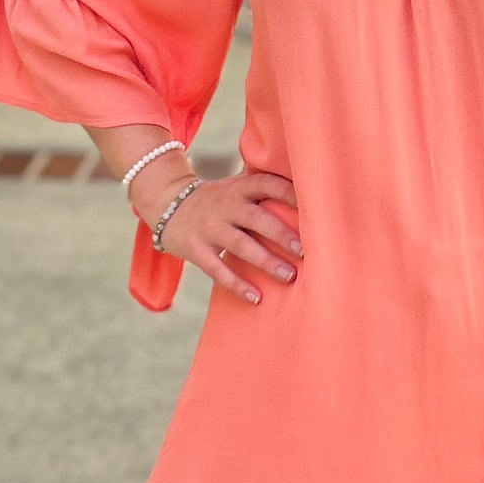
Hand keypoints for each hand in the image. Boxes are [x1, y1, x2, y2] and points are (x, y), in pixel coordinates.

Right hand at [133, 167, 300, 304]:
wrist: (169, 207)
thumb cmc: (219, 201)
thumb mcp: (236, 188)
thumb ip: (264, 192)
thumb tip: (311, 197)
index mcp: (239, 187)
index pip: (267, 184)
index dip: (290, 193)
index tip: (314, 207)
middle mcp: (225, 205)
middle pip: (256, 218)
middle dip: (281, 234)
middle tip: (305, 251)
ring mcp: (209, 227)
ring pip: (240, 245)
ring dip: (266, 261)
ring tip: (289, 277)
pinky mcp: (196, 249)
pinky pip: (217, 269)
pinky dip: (237, 284)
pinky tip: (257, 298)